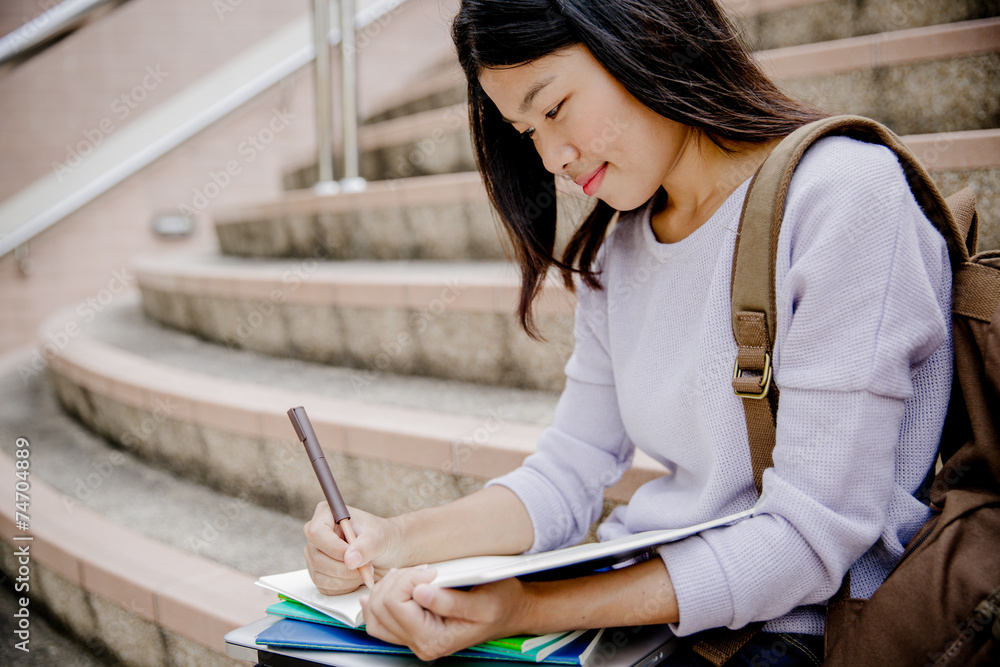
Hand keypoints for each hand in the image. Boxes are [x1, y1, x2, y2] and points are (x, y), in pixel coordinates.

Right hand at [302, 502, 404, 594]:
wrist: (388, 551)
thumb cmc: (382, 537)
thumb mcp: (378, 537)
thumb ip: (365, 546)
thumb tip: (350, 560)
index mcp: (326, 514)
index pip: (316, 533)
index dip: (334, 548)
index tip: (354, 556)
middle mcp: (316, 535)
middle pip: (317, 558)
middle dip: (344, 568)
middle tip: (367, 566)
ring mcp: (315, 555)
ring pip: (320, 575)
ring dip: (346, 579)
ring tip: (365, 571)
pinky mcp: (319, 574)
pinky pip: (325, 587)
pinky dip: (344, 587)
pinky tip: (357, 578)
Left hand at [360, 567, 526, 660]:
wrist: (508, 612)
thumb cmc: (500, 605)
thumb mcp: (483, 601)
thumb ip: (450, 602)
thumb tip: (420, 594)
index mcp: (434, 640)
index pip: (395, 604)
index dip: (408, 579)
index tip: (432, 571)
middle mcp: (420, 644)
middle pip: (380, 607)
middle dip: (398, 580)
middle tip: (424, 571)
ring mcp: (413, 640)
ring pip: (374, 613)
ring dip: (388, 587)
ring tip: (411, 575)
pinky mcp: (410, 631)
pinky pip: (379, 619)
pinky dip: (380, 599)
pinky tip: (393, 585)